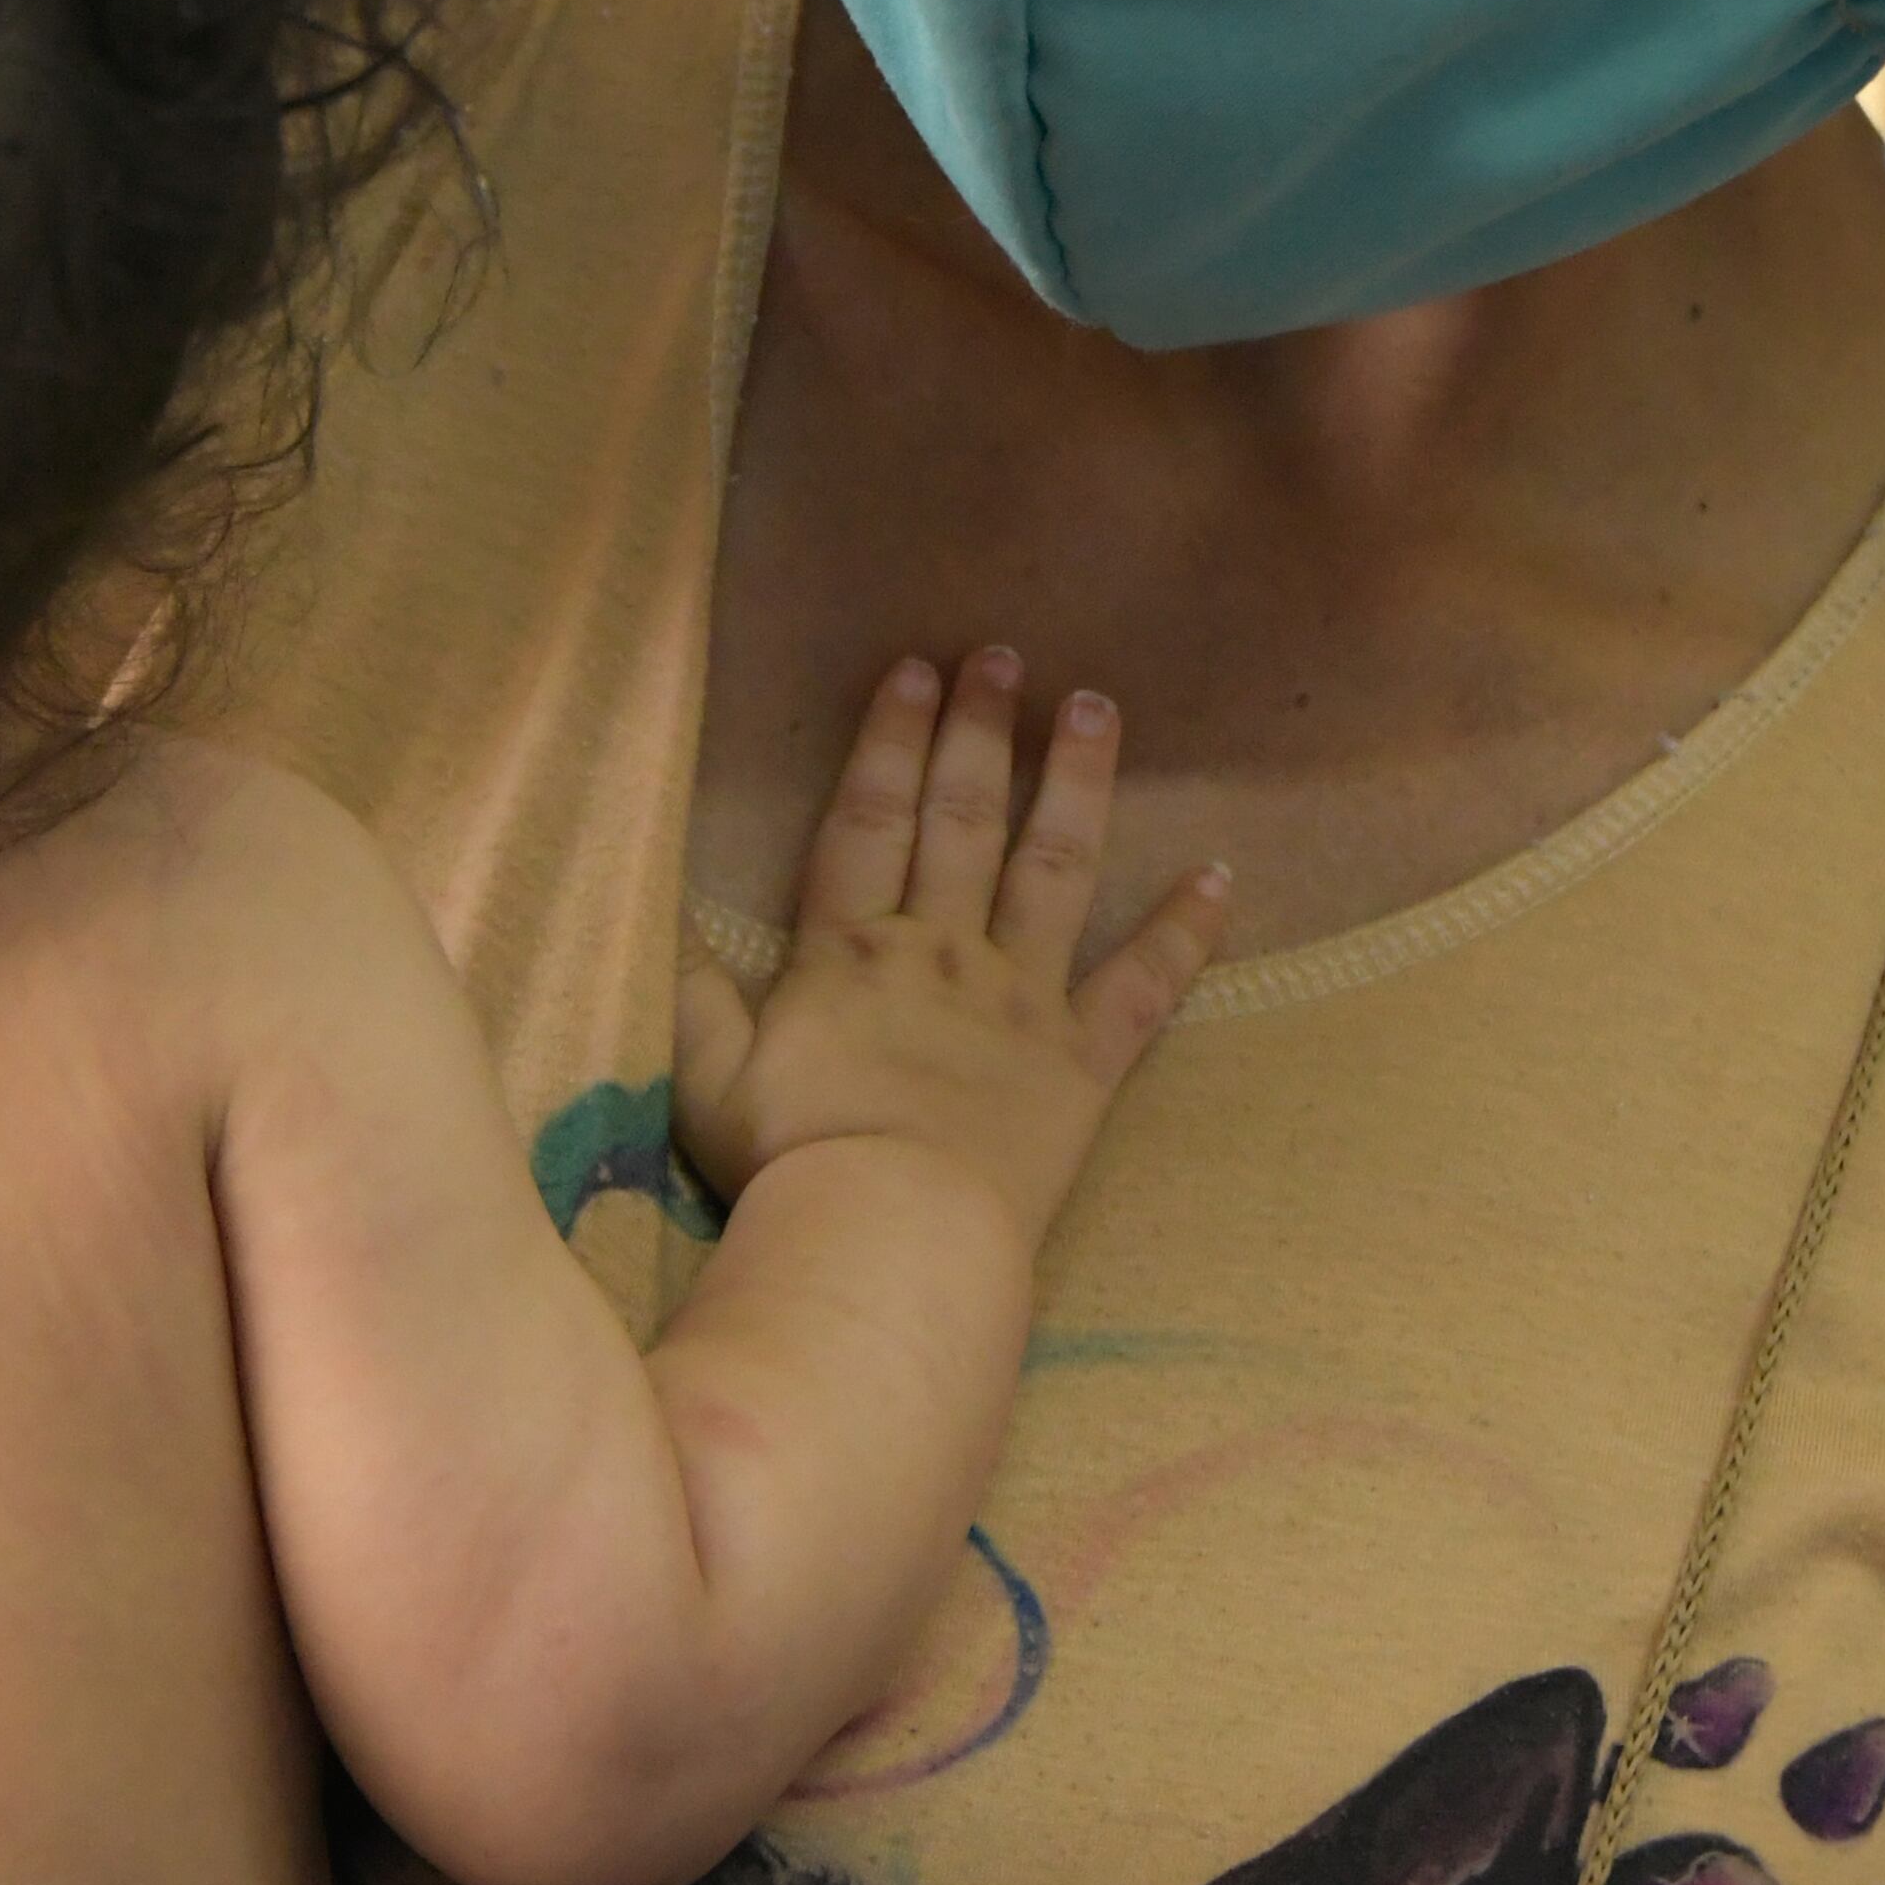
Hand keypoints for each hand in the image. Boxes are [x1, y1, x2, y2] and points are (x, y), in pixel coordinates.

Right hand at [675, 650, 1230, 1241]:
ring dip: (1077, 783)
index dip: (889, 740)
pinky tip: (1221, 876)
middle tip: (1004, 655)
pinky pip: (1145, 987)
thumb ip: (689, 992)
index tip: (915, 669)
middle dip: (981, 732)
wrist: (889, 1229)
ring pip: (1055, 870)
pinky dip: (1186, 930)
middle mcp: (939, 952)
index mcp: (846, 953)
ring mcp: (1018, 1001)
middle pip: (962, 822)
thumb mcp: (705, 1076)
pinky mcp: (1081, 1062)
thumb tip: (663, 914)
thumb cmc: (790, 1161)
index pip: (866, 820)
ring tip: (1097, 707)